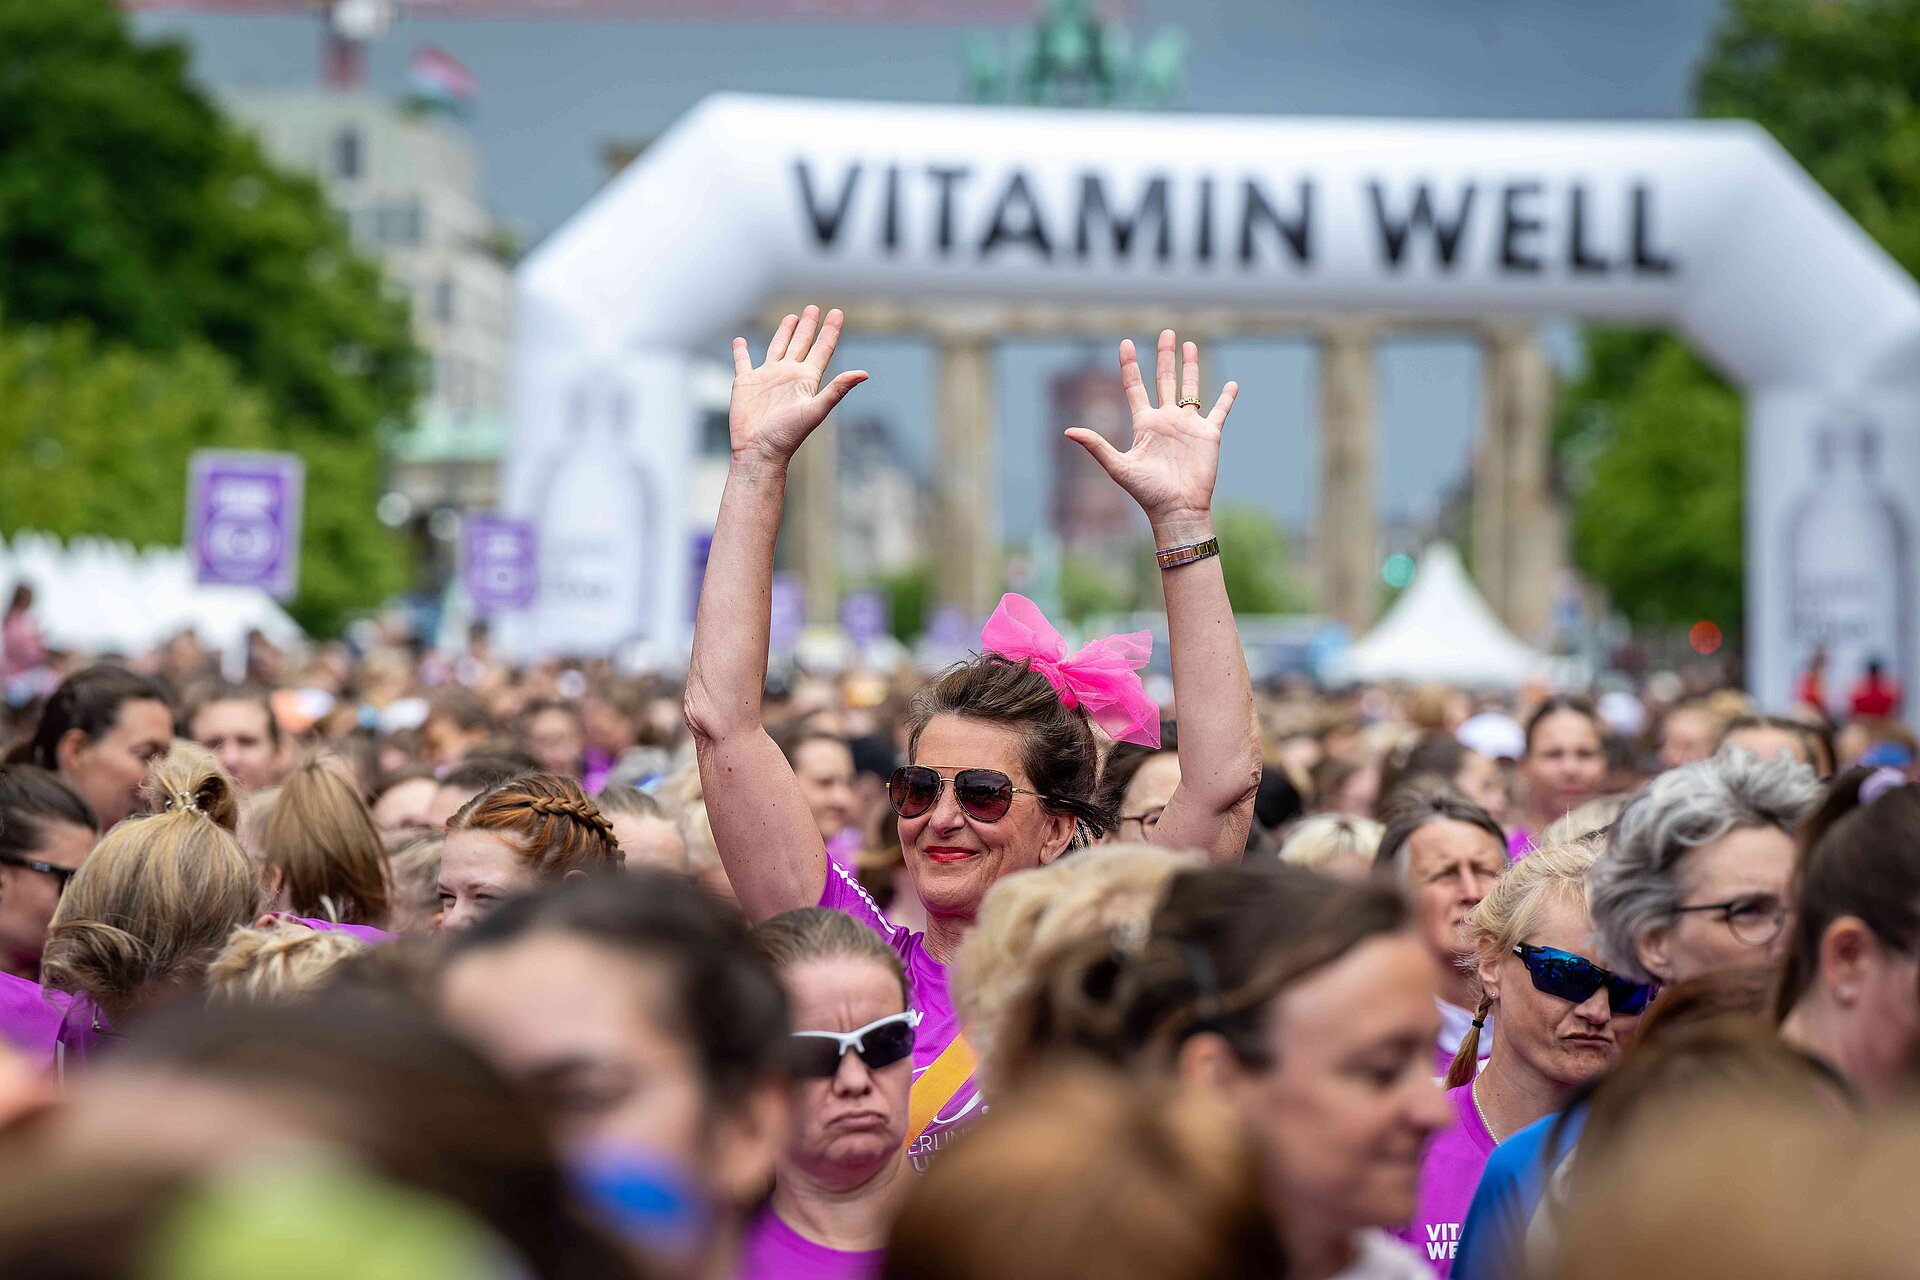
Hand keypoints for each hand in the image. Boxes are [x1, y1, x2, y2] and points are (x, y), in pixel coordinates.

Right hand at [729, 305, 866, 469]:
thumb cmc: (788, 435)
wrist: (759, 450)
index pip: (822, 349)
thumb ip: (838, 389)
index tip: (837, 313)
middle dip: (809, 326)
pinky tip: (739, 341)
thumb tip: (864, 374)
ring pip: (777, 347)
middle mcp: (788, 375)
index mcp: (806, 379)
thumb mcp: (816, 410)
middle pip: (801, 343)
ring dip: (784, 332)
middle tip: (814, 308)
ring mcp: (767, 377)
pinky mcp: (746, 383)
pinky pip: (743, 361)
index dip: (830, 331)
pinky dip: (740, 351)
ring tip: (791, 317)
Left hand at [1066, 329, 1236, 526]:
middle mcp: (1166, 420)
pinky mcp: (1209, 434)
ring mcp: (1188, 426)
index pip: (1135, 386)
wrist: (1177, 509)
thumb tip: (1067, 430)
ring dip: (1190, 367)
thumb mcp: (1118, 466)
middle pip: (1164, 380)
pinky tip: (1233, 384)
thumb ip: (1096, 445)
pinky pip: (1220, 411)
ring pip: (1191, 388)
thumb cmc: (1147, 492)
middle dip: (1165, 355)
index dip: (1130, 365)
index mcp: (1145, 424)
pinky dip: (1227, 398)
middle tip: (1166, 331)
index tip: (1125, 342)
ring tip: (1189, 344)